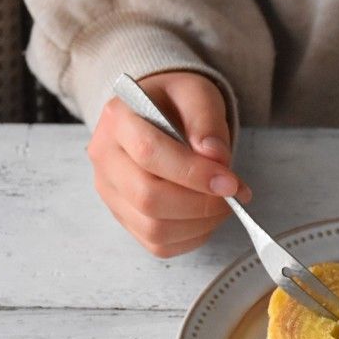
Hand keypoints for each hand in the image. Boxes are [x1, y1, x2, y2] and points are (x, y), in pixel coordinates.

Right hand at [88, 71, 250, 257]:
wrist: (158, 115)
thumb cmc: (176, 104)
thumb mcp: (196, 93)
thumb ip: (206, 120)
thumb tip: (215, 157)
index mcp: (117, 119)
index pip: (149, 153)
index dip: (194, 173)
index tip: (230, 182)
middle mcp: (105, 158)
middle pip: (148, 198)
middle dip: (200, 204)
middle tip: (232, 195)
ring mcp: (111, 193)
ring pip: (153, 228)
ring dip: (200, 224)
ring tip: (223, 204)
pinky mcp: (124, 218)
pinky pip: (158, 245)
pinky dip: (192, 237)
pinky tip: (207, 216)